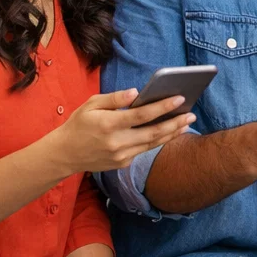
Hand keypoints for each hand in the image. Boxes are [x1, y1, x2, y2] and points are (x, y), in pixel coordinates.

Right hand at [46, 89, 194, 174]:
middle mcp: (117, 142)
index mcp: (109, 124)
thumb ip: (115, 99)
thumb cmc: (78, 124)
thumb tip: (137, 93)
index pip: (142, 115)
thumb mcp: (91, 105)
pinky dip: (159, 140)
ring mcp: (121, 156)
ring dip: (172, 133)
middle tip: (192, 114)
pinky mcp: (122, 164)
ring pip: (153, 143)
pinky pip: (144, 150)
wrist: (64, 155)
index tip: (180, 98)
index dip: (163, 107)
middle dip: (176, 123)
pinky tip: (170, 132)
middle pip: (153, 132)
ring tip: (187, 123)